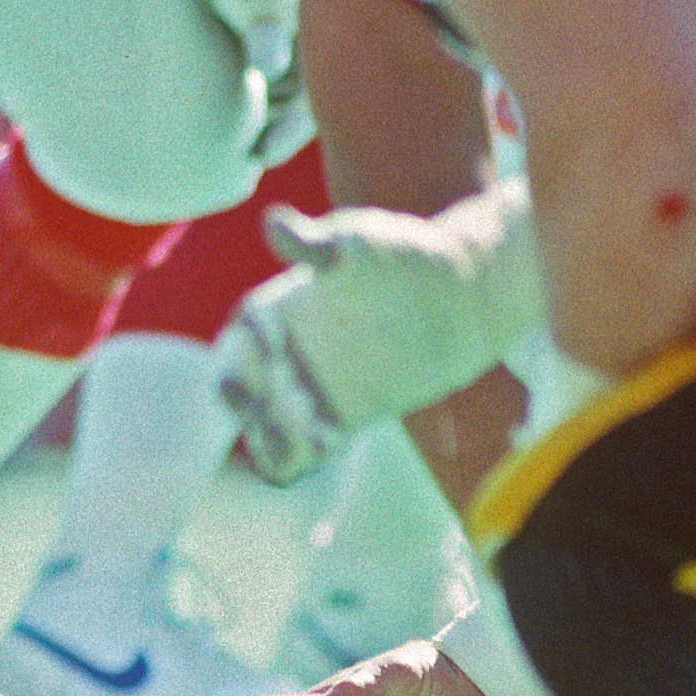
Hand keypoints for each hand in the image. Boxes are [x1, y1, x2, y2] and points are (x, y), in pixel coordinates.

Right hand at [217, 181, 538, 485]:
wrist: (467, 296)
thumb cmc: (407, 257)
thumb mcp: (357, 246)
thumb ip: (314, 245)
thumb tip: (273, 223)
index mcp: (282, 308)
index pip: (239, 341)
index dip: (229, 363)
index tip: (233, 386)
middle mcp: (291, 349)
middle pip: (249, 387)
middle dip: (245, 408)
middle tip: (255, 421)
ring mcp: (317, 383)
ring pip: (273, 422)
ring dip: (270, 441)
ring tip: (285, 454)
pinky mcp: (345, 414)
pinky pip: (310, 446)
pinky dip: (297, 461)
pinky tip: (298, 472)